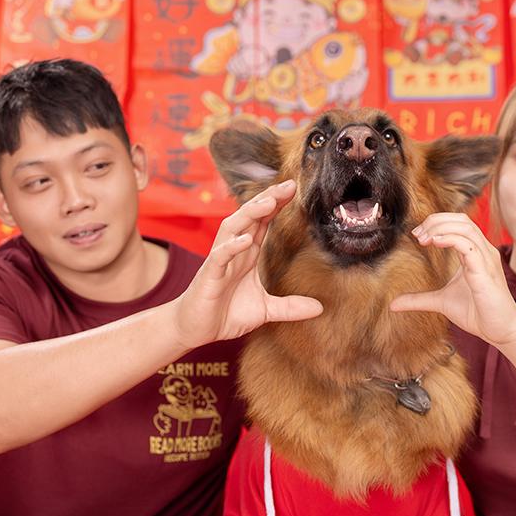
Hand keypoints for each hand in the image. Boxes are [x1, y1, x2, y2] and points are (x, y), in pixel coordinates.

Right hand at [176, 180, 322, 347]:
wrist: (195, 330)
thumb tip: (320, 309)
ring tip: (269, 202)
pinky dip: (232, 247)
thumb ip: (290, 307)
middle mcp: (234, 251)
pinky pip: (220, 256)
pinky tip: (246, 240)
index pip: (263, 223)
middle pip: (250, 217)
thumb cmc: (225, 314)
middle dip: (268, 200)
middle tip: (289, 185)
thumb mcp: (265, 310)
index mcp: (247, 255)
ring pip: (233, 228)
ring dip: (250, 214)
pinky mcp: (209, 275)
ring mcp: (220, 261)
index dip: (276, 205)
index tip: (294, 190)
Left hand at [390, 213, 515, 347]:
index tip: (418, 235)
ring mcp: (486, 259)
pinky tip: (434, 242)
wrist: (501, 331)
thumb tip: (393, 304)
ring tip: (423, 239)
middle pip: (461, 220)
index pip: (459, 223)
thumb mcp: (441, 302)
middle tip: (417, 235)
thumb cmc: (478, 314)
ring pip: (465, 227)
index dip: (437, 223)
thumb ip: (419, 300)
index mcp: (476, 253)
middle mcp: (483, 251)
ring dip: (440, 228)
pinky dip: (449, 239)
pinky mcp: (485, 271)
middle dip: (436, 221)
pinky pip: (468, 246)